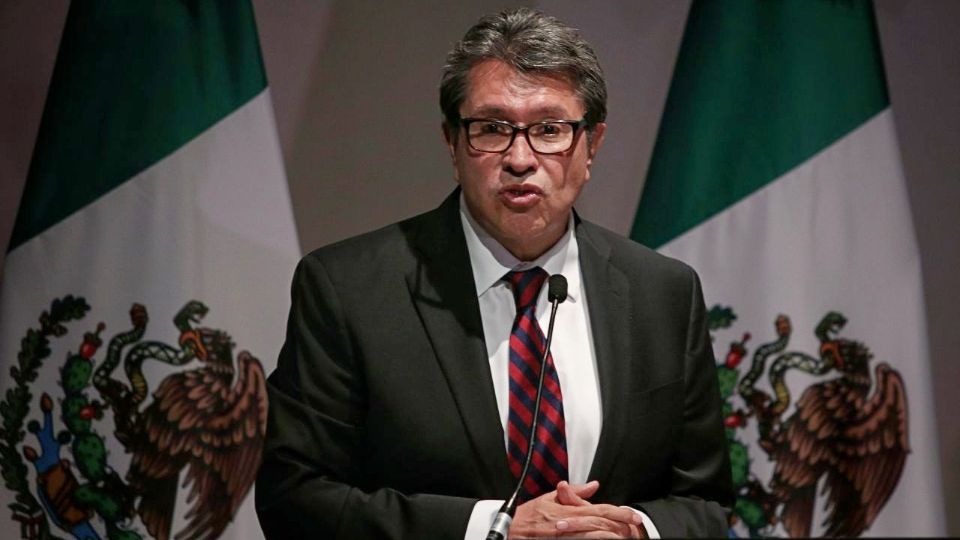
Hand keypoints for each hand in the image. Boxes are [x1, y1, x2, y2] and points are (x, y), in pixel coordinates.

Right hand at [509, 481, 644, 538]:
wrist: (510, 530)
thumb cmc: (527, 515)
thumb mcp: (549, 498)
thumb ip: (574, 492)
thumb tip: (594, 485)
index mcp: (568, 510)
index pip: (599, 509)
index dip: (619, 512)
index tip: (634, 515)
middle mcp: (569, 523)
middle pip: (602, 523)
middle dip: (621, 525)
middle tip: (636, 527)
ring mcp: (566, 537)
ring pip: (595, 536)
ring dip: (612, 536)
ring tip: (626, 537)